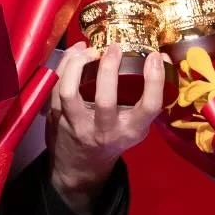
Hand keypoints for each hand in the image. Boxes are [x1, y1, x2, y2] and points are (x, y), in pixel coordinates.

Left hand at [47, 42, 163, 211]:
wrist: (81, 166)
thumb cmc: (114, 139)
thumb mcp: (136, 127)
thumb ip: (146, 99)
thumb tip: (158, 57)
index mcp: (130, 130)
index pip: (148, 106)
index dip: (154, 80)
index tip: (154, 56)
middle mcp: (104, 130)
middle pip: (105, 100)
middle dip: (108, 69)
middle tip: (114, 48)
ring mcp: (77, 125)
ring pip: (69, 92)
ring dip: (77, 65)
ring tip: (87, 48)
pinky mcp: (57, 118)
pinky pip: (55, 88)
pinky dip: (64, 65)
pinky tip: (75, 53)